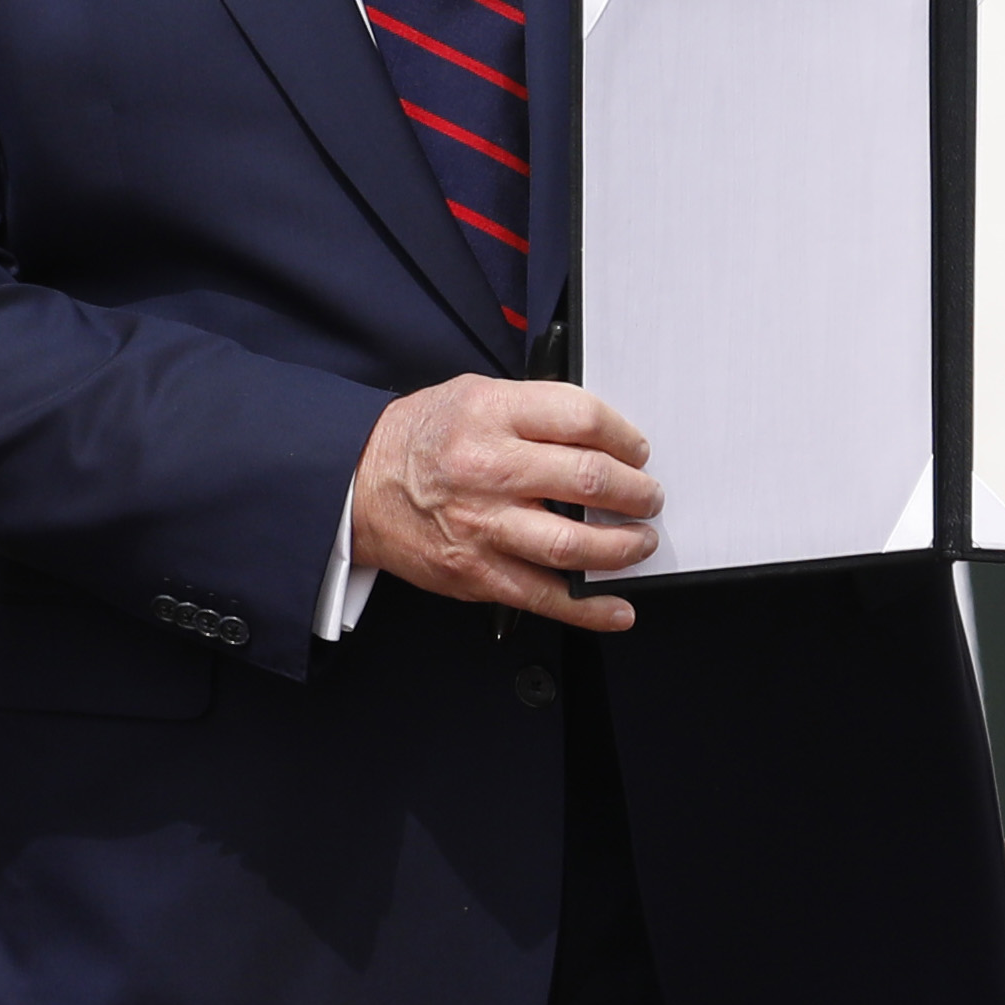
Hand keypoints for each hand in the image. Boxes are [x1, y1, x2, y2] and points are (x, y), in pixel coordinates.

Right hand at [348, 377, 661, 633]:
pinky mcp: (477, 571)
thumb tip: (599, 436)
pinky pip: (547, 597)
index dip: (625, 437)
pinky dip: (591, 609)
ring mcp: (483, 525)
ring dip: (624, 547)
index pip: (582, 418)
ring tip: (637, 540)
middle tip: (646, 496)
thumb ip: (533, 411)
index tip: (635, 451)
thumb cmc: (418, 440)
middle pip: (590, 480)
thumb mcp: (472, 395)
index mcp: (491, 415)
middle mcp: (488, 468)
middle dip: (636, 492)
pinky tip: (617, 607)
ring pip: (575, 545)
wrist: (358, 485)